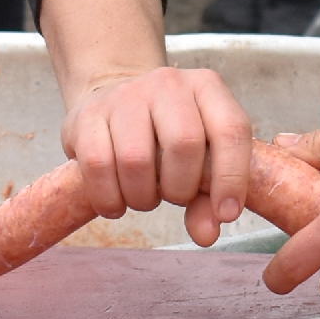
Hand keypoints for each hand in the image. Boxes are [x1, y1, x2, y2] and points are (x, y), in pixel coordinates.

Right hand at [60, 65, 255, 245]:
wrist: (112, 102)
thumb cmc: (163, 137)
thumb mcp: (197, 160)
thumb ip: (207, 200)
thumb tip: (206, 235)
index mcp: (206, 87)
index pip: (230, 130)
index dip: (232, 178)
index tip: (226, 214)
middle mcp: (167, 83)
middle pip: (184, 144)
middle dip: (180, 189)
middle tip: (171, 197)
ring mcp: (124, 95)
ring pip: (136, 159)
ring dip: (142, 197)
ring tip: (143, 197)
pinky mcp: (87, 114)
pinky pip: (97, 165)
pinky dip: (108, 197)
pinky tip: (115, 202)